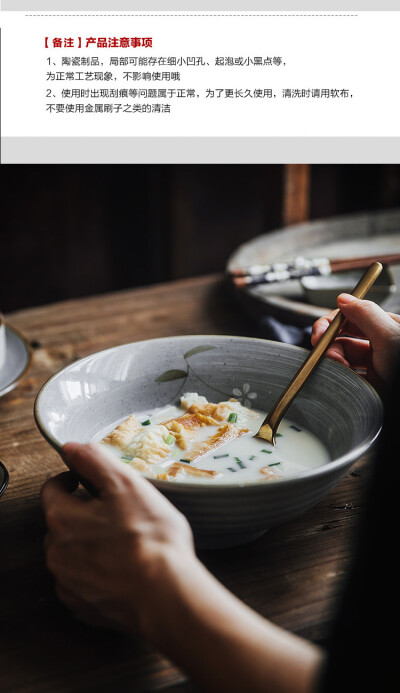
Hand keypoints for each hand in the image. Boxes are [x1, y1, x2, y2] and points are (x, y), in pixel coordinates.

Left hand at [41, 443, 322, 691]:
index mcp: (62, 519)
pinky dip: (97, 572)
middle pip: (61, 523)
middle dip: (82, 513)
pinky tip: (123, 567)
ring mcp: (69, 584)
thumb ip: (94, 460)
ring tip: (122, 540)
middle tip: (114, 511)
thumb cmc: (149, 537)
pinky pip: (83, 582)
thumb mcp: (126, 484)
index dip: (70, 479)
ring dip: (89, 544)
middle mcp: (57, 553)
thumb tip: (72, 448)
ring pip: (71, 554)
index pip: (51, 489)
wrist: (165, 594)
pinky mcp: (85, 607)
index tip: (84, 479)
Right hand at [311, 293, 399, 388]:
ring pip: (342, 359)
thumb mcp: (390, 337)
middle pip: (342, 338)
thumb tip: (344, 299)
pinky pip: (346, 379)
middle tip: (322, 353)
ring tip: (338, 370)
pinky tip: (342, 380)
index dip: (333, 322)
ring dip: (334, 363)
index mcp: (386, 328)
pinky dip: (339, 379)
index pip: (352, 316)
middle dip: (329, 344)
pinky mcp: (369, 387)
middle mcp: (379, 346)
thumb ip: (366, 314)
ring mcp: (374, 368)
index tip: (321, 333)